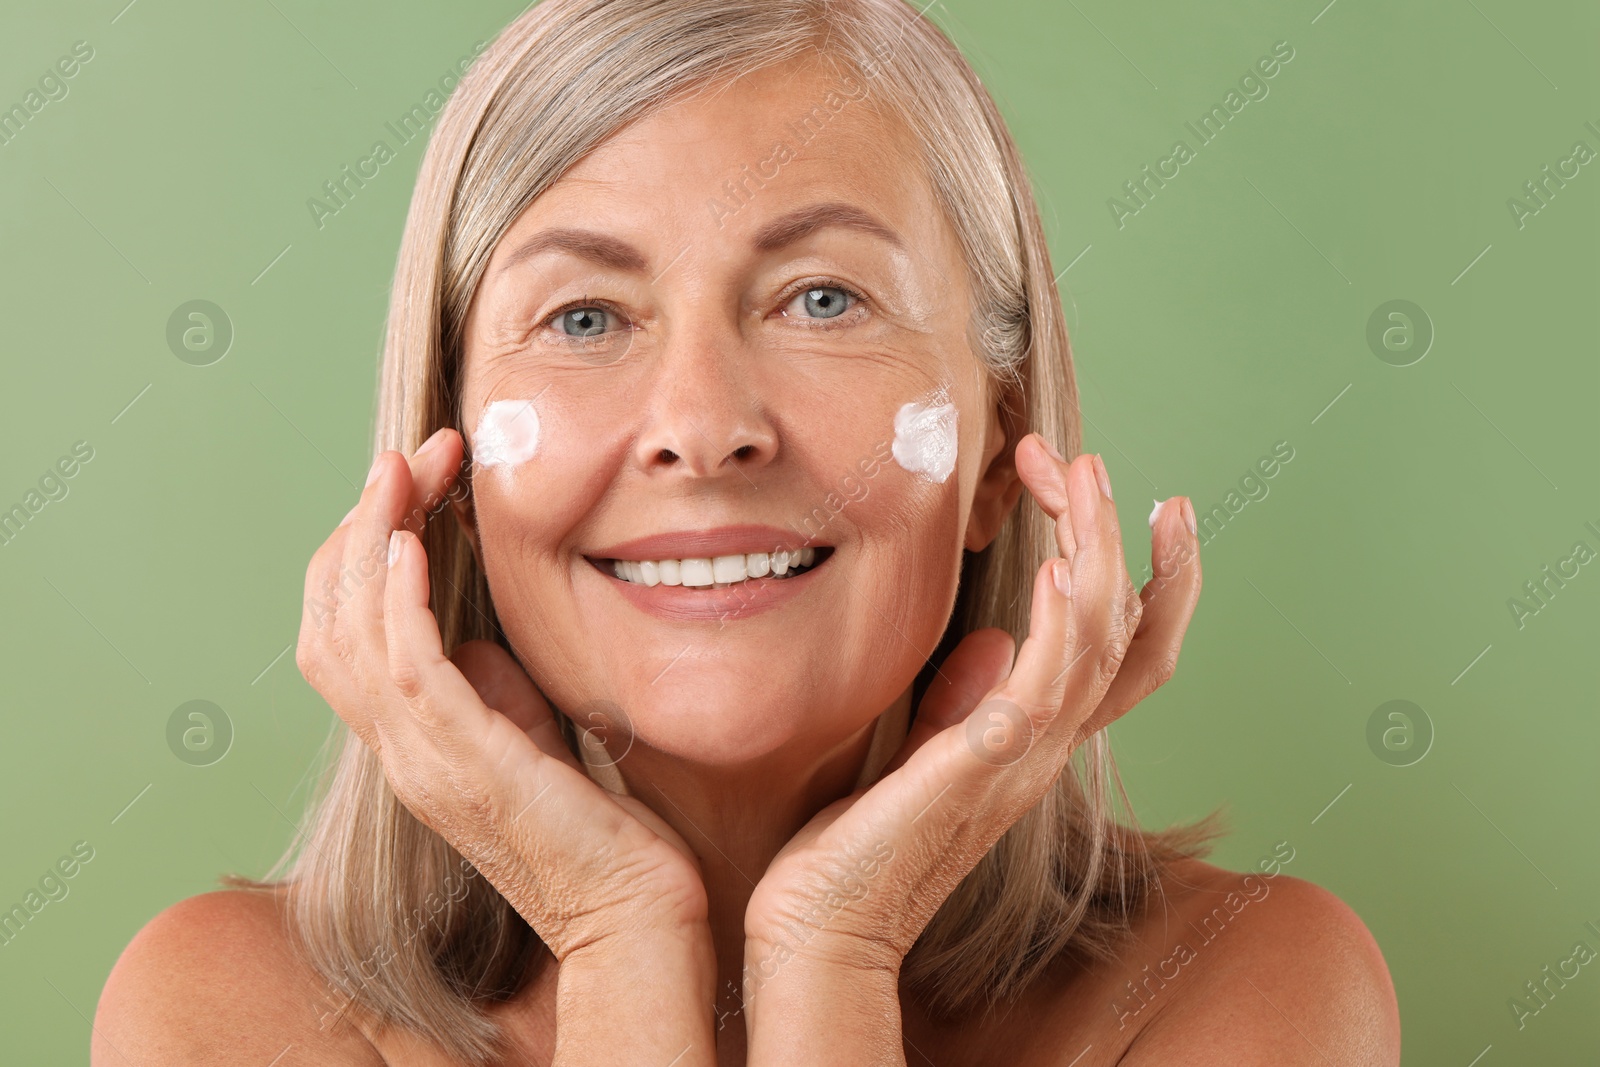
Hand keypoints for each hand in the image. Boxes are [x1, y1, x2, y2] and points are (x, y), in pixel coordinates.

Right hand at [295, 427, 710, 959]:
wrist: (630, 910)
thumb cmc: (591, 824)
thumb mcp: (530, 735)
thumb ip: (491, 687)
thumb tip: (473, 632)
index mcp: (410, 738)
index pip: (343, 627)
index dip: (364, 547)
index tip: (413, 479)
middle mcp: (399, 749)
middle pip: (331, 617)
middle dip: (363, 524)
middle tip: (411, 454)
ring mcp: (424, 761)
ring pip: (352, 632)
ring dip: (375, 538)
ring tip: (402, 470)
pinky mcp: (467, 766)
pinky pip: (406, 671)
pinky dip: (399, 599)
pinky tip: (412, 542)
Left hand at [743, 434, 1202, 973]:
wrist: (821, 928)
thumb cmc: (857, 843)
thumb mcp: (919, 750)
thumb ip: (962, 699)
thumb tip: (994, 641)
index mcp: (1034, 739)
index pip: (1128, 654)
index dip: (1155, 578)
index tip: (1143, 499)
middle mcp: (1045, 748)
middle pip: (1129, 633)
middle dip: (1119, 535)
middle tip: (1084, 460)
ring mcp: (1020, 760)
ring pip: (1101, 644)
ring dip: (1098, 550)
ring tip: (1079, 476)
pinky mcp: (978, 770)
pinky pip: (1045, 691)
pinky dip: (1064, 626)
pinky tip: (1058, 567)